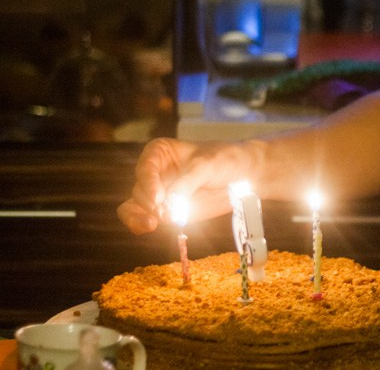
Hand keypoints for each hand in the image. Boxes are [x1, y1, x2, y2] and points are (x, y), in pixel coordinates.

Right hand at [117, 137, 265, 233]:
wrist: (244, 175)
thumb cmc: (225, 159)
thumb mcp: (207, 165)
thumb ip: (188, 182)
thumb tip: (170, 202)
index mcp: (160, 152)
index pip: (145, 167)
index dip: (149, 183)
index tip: (159, 198)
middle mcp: (154, 173)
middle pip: (139, 190)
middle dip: (151, 204)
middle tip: (167, 212)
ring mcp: (158, 194)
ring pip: (135, 207)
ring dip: (145, 216)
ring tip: (162, 221)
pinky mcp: (165, 212)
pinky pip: (143, 220)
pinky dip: (141, 225)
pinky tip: (148, 228)